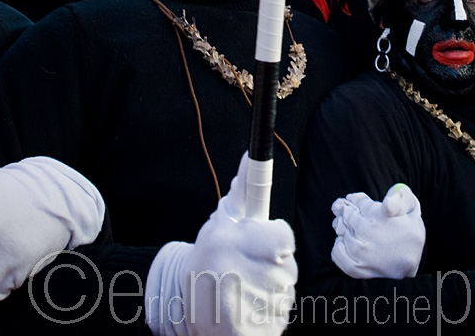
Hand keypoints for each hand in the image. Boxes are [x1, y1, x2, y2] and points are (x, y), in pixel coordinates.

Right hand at [145, 153, 295, 335]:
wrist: (185, 314)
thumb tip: (250, 156)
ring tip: (243, 289)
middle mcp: (251, 274)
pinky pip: (281, 314)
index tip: (262, 243)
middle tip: (245, 268)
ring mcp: (258, 306)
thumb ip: (241, 193)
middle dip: (272, 263)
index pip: (283, 236)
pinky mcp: (261, 332)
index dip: (273, 239)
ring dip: (270, 288)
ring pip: (285, 289)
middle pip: (288, 264)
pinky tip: (248, 309)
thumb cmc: (207, 262)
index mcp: (239, 243)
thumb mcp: (219, 226)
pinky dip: (268, 312)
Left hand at [330, 183, 424, 278]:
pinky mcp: (358, 270)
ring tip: (345, 225)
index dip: (355, 199)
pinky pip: (339, 256)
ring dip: (341, 228)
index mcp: (385, 218)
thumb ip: (402, 198)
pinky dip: (337, 247)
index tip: (352, 199)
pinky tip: (343, 242)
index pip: (361, 203)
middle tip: (345, 210)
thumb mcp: (412, 210)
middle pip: (350, 217)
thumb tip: (387, 202)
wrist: (410, 263)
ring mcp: (365, 255)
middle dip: (346, 212)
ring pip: (344, 235)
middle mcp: (373, 236)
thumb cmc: (409, 232)